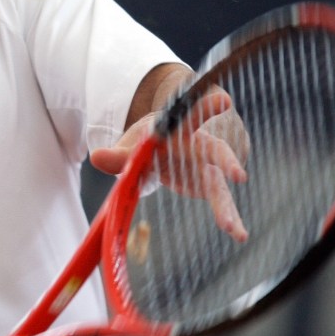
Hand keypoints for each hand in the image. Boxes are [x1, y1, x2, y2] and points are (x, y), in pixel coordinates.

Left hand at [90, 91, 249, 241]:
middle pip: (215, 151)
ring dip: (226, 206)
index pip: (191, 115)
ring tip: (235, 230)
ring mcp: (206, 166)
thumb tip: (95, 157)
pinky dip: (229, 218)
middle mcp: (198, 145)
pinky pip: (220, 202)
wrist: (160, 148)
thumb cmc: (147, 142)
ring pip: (219, 184)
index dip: (206, 107)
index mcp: (178, 129)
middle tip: (237, 175)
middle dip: (226, 161)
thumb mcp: (131, 146)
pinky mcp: (208, 185)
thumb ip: (117, 154)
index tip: (224, 100)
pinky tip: (239, 234)